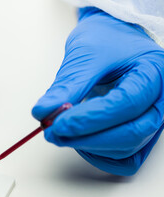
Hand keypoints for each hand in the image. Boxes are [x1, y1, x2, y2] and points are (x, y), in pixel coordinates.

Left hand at [32, 7, 163, 175]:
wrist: (112, 37)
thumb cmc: (105, 39)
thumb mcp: (85, 55)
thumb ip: (67, 86)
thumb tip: (43, 113)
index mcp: (153, 73)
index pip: (125, 104)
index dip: (89, 118)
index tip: (57, 123)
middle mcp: (160, 100)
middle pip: (130, 133)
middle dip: (87, 137)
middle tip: (53, 132)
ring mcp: (151, 119)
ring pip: (126, 150)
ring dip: (89, 147)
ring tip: (60, 133)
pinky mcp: (138, 132)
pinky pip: (124, 159)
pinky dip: (99, 156)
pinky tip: (78, 142)